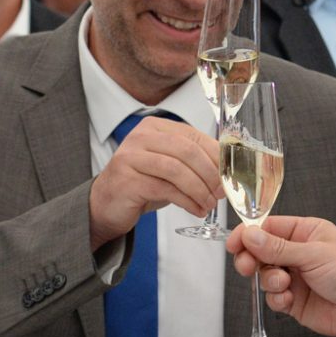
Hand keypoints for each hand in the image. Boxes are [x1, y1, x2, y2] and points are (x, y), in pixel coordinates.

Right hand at [89, 117, 220, 249]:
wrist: (106, 205)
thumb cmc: (144, 183)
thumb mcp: (171, 166)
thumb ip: (194, 160)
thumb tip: (229, 168)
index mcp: (155, 127)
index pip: (193, 136)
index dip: (215, 156)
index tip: (229, 174)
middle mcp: (140, 137)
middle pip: (187, 151)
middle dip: (210, 174)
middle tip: (221, 192)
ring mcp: (130, 157)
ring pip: (177, 170)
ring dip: (199, 190)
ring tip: (209, 204)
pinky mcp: (126, 180)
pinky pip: (165, 189)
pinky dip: (186, 201)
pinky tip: (196, 209)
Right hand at [227, 217, 335, 336]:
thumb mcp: (315, 254)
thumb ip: (279, 247)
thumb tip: (249, 235)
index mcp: (308, 232)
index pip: (270, 227)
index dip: (250, 234)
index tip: (234, 243)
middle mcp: (300, 252)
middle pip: (262, 251)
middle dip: (252, 258)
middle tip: (247, 266)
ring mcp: (297, 277)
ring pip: (265, 274)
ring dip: (269, 279)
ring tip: (283, 283)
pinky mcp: (295, 300)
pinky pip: (274, 297)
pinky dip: (277, 298)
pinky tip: (289, 298)